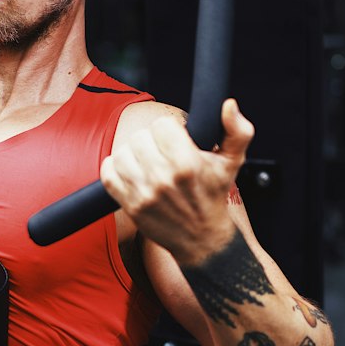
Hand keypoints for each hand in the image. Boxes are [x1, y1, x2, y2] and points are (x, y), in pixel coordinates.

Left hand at [99, 98, 252, 266]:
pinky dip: (114, 169)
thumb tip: (228, 106)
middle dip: (151, 141)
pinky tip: (130, 171)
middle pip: (140, 137)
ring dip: (132, 154)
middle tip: (161, 152)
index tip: (175, 139)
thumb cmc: (213, 197)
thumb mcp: (232, 163)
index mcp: (187, 163)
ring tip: (146, 162)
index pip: (161, 124)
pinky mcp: (130, 205)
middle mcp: (163, 178)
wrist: (202, 239)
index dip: (168, 128)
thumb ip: (237, 131)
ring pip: (121, 153)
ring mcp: (144, 193)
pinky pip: (107, 174)